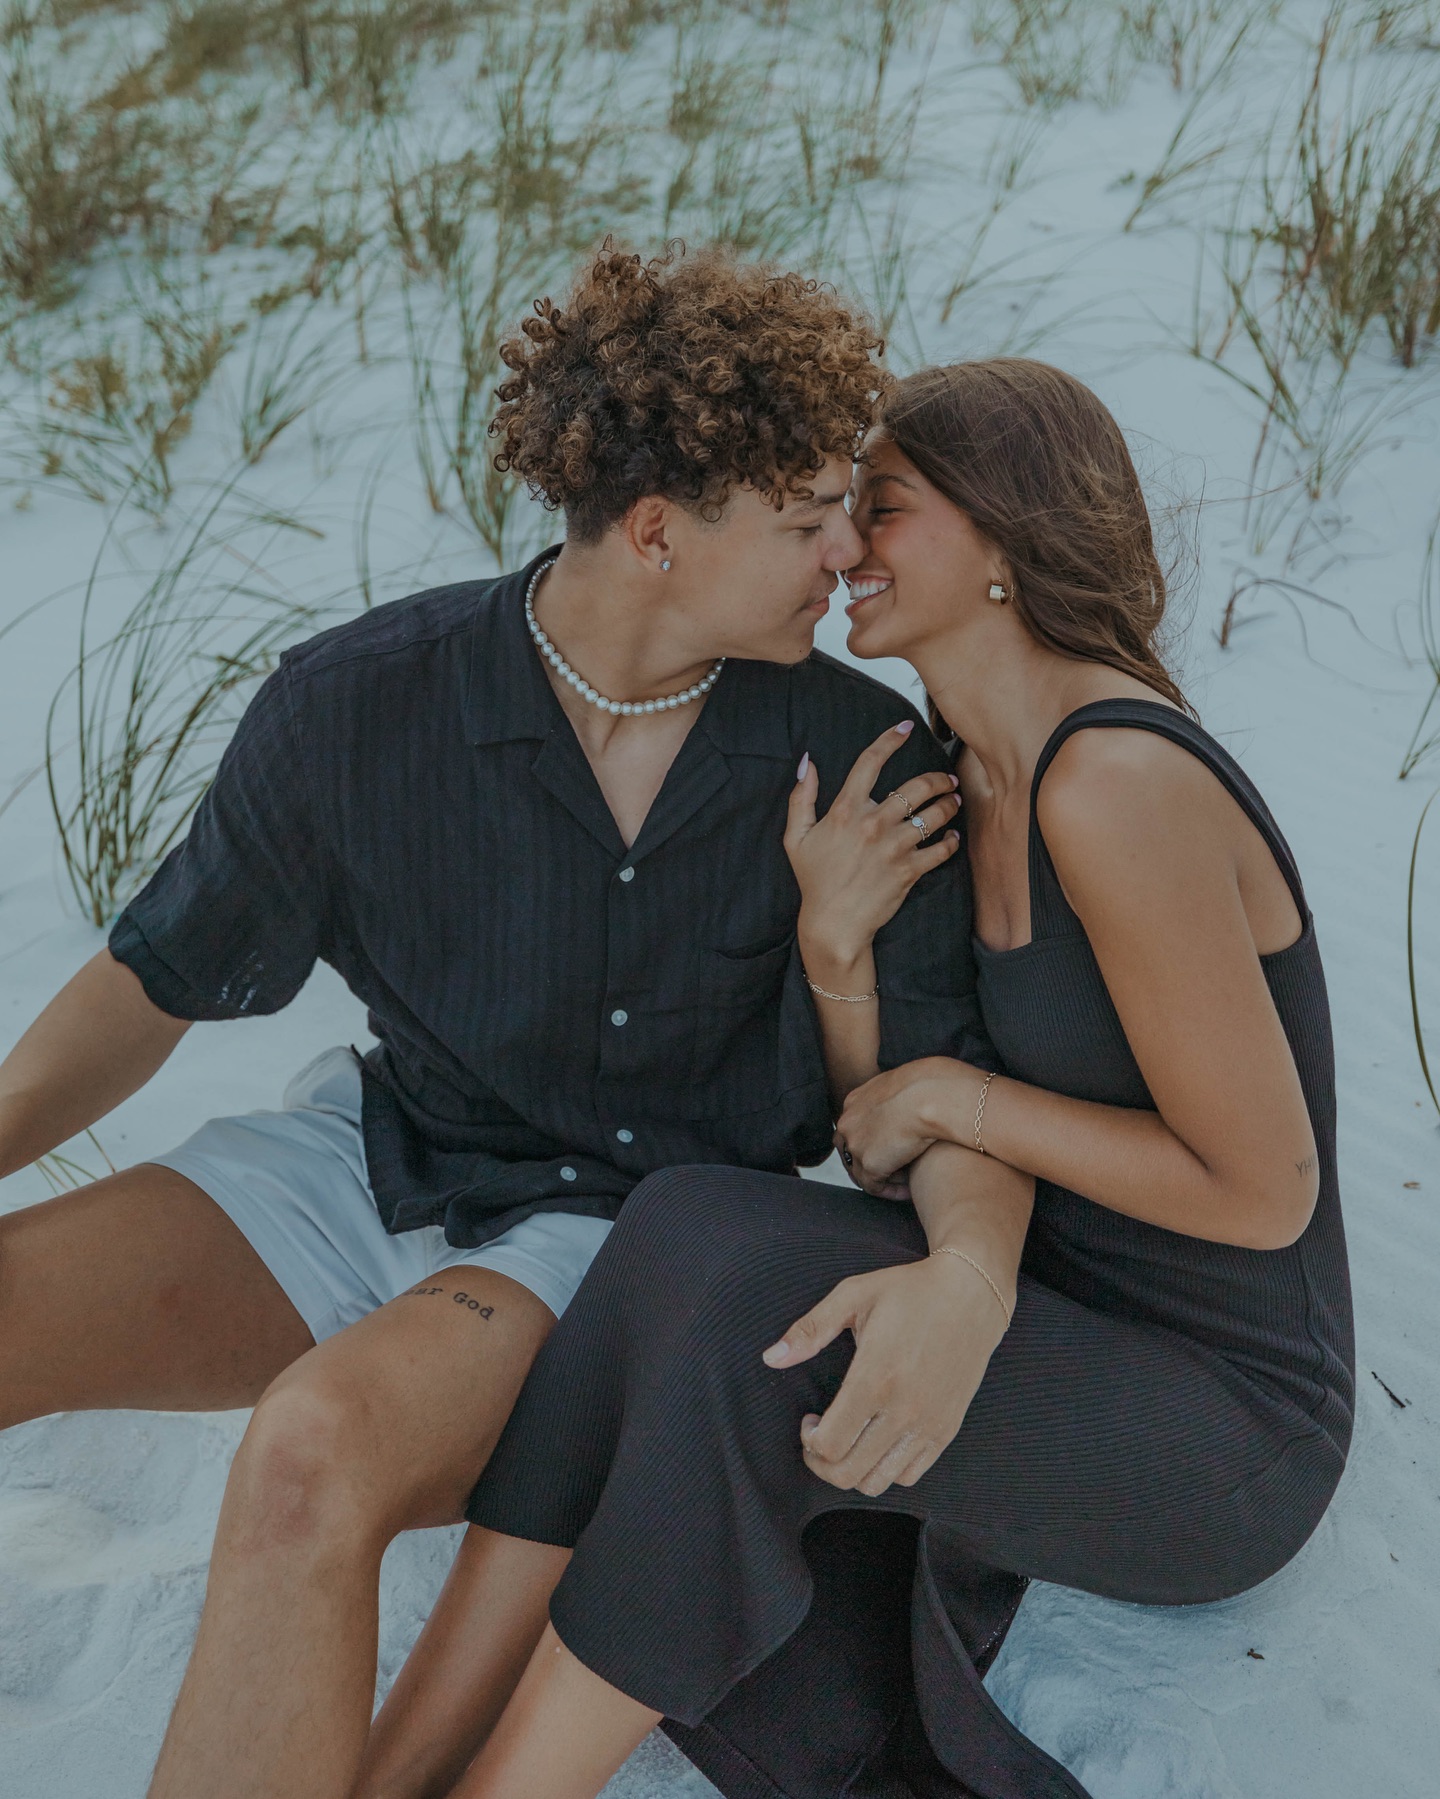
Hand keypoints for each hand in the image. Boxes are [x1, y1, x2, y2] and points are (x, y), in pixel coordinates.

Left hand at [761, 1252, 1009, 1494]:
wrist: (971, 1295)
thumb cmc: (908, 1292)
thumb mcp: (853, 1295)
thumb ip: (809, 1329)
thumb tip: (770, 1358)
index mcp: (876, 1378)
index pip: (830, 1445)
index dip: (809, 1442)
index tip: (809, 1420)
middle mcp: (904, 1409)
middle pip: (849, 1473)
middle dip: (821, 1463)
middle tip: (818, 1437)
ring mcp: (929, 1424)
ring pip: (878, 1482)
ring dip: (852, 1470)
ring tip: (848, 1439)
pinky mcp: (947, 1430)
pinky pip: (909, 1475)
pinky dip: (885, 1469)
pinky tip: (877, 1439)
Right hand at [785, 724, 959, 964]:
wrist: (834, 924)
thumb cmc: (814, 881)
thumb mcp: (796, 838)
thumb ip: (802, 798)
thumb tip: (807, 763)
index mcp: (845, 810)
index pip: (870, 762)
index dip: (889, 739)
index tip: (904, 728)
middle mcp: (873, 823)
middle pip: (916, 786)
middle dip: (937, 778)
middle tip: (946, 778)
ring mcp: (894, 847)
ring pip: (934, 814)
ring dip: (949, 805)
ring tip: (953, 802)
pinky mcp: (910, 870)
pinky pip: (941, 849)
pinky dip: (951, 841)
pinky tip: (951, 838)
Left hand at [835, 1058, 978, 1196]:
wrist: (933, 1095)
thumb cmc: (931, 1086)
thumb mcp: (905, 1085)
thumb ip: (896, 1099)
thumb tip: (909, 1106)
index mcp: (855, 1101)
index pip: (854, 1129)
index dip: (871, 1144)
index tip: (892, 1151)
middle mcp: (848, 1122)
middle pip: (850, 1152)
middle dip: (870, 1165)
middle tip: (895, 1174)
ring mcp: (855, 1144)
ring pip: (861, 1173)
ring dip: (883, 1180)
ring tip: (907, 1184)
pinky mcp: (869, 1164)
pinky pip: (875, 1187)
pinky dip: (891, 1192)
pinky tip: (910, 1191)